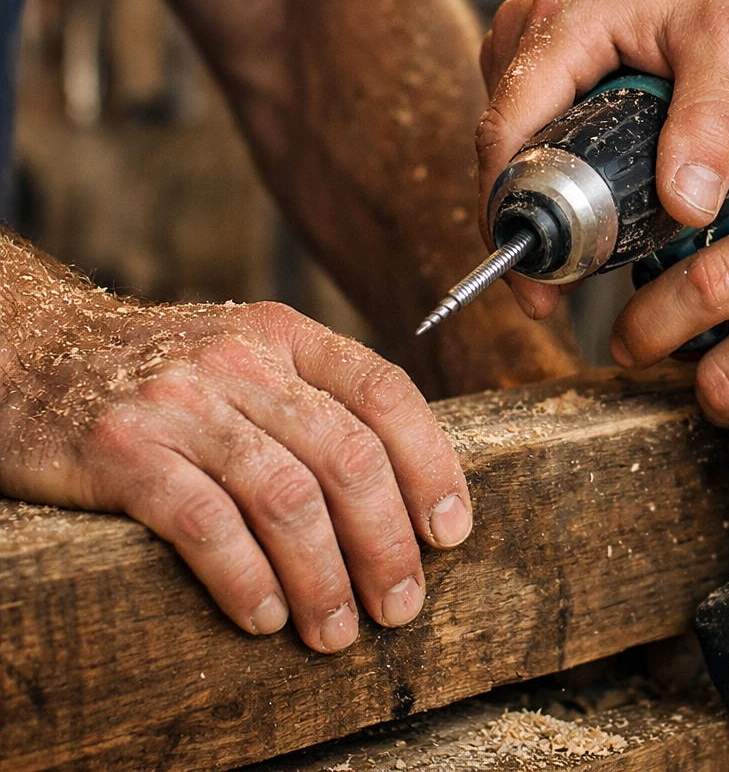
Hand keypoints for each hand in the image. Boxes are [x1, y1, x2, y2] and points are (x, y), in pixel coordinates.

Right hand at [0, 235, 471, 651]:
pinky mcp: (125, 449)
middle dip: (387, 542)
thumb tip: (404, 485)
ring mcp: (184, 402)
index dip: (432, 464)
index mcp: (287, 336)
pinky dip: (247, 579)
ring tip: (337, 628)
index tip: (450, 529)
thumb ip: (317, 401)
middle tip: (401, 602)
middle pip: (347, 456)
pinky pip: (207, 524)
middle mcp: (243, 360)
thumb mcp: (252, 356)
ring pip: (287, 498)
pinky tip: (266, 615)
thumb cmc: (167, 371)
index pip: (386, 392)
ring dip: (325, 577)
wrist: (42, 353)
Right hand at [476, 0, 728, 319]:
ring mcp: (531, 36)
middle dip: (522, 217)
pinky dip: (549, 161)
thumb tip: (685, 205)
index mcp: (558, 23)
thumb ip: (711, 123)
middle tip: (557, 285)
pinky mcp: (546, 47)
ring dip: (536, 192)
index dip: (507, 213)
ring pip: (513, 133)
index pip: (504, 134)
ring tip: (578, 250)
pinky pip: (529, 115)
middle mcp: (527, 26)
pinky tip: (584, 195)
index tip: (528, 276)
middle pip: (500, 142)